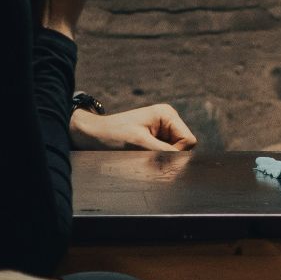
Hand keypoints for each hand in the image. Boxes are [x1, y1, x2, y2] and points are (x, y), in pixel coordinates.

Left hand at [70, 103, 197, 150]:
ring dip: (160, 161)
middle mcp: (168, 121)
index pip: (189, 141)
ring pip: (174, 155)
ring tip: (140, 157)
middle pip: (184, 149)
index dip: (177, 153)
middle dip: (168, 157)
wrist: (91, 136)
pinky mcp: (154, 141)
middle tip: (145, 157)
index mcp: (168, 115)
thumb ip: (165, 154)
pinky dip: (154, 161)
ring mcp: (162, 131)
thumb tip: (185, 165)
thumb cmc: (113, 137)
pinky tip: (139, 158)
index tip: (155, 155)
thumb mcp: (141, 145)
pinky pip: (164, 157)